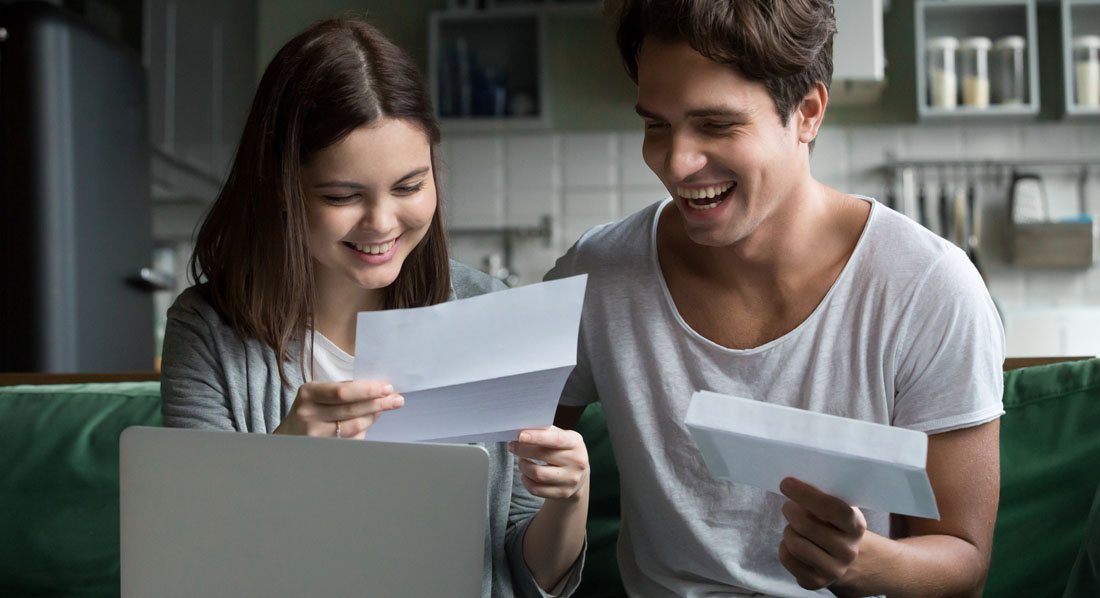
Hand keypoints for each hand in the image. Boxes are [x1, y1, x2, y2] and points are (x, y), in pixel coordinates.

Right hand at [274, 380, 402, 438]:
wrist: (288, 435)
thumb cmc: (310, 409)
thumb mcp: (318, 393)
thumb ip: (342, 391)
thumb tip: (377, 391)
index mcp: (309, 393)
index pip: (343, 392)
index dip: (367, 390)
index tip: (387, 388)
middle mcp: (309, 413)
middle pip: (351, 409)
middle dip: (378, 403)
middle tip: (397, 399)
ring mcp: (315, 434)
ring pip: (354, 426)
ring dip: (374, 416)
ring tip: (387, 407)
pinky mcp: (323, 448)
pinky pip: (352, 439)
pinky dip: (364, 429)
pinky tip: (371, 422)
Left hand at [508, 426, 589, 501]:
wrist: (578, 476)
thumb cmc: (564, 451)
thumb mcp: (562, 437)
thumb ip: (546, 431)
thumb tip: (524, 428)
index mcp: (576, 443)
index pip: (556, 440)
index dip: (537, 437)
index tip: (520, 436)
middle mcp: (577, 462)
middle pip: (542, 456)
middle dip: (522, 449)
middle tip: (512, 446)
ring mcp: (570, 480)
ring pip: (537, 474)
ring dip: (523, 466)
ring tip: (521, 460)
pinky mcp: (563, 494)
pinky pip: (535, 489)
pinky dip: (525, 480)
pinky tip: (526, 474)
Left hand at [778, 477, 866, 590]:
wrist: (845, 559)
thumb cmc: (834, 525)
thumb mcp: (838, 509)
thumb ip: (822, 497)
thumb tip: (792, 483)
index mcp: (856, 526)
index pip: (833, 508)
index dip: (807, 494)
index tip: (786, 483)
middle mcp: (848, 551)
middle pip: (805, 526)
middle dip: (790, 511)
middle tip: (788, 506)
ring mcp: (833, 570)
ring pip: (794, 543)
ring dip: (788, 529)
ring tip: (794, 527)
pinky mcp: (815, 582)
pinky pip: (786, 557)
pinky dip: (783, 545)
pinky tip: (793, 543)